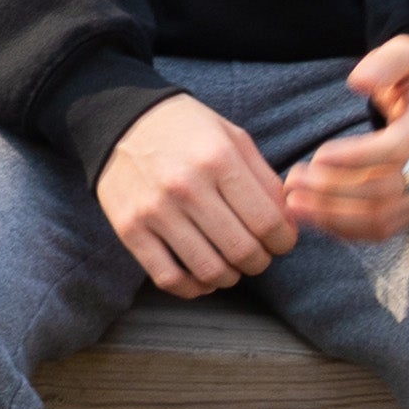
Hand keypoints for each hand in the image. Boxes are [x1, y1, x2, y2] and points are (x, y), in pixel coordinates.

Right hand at [95, 92, 298, 296]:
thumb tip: (289, 223)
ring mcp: (155, 210)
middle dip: (260, 261)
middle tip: (257, 253)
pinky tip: (201, 277)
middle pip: (242, 251)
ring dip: (231, 276)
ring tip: (230, 264)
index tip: (280, 240)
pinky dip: (193, 288)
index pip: (268, 222)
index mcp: (218, 159)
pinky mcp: (130, 229)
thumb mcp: (233, 137)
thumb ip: (265, 179)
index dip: (284, 241)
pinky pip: (169, 278)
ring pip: (210, 271)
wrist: (120, 120)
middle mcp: (186, 186)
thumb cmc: (186, 130)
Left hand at [283, 36, 408, 242]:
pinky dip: (348, 229)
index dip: (355, 158)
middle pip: (385, 189)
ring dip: (335, 216)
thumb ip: (384, 63)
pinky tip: (315, 218)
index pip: (395, 149)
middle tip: (292, 182)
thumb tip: (357, 81)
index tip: (317, 156)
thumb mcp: (406, 52)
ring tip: (295, 204)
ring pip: (383, 216)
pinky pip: (384, 228)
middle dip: (334, 190)